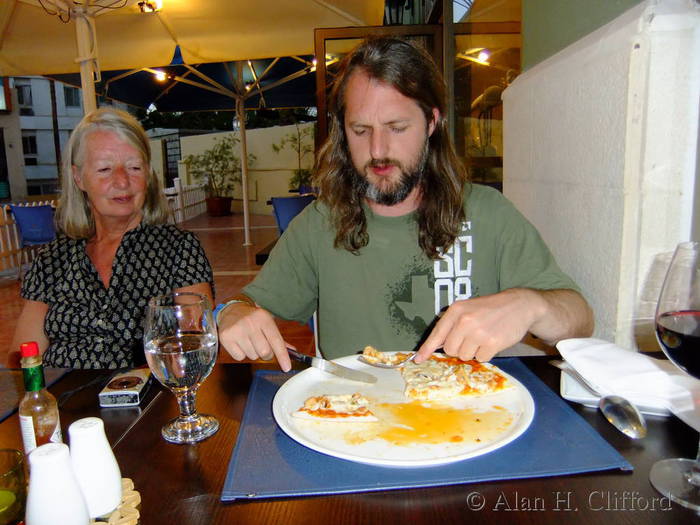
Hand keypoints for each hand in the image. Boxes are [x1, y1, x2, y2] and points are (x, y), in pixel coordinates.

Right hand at [217, 303, 292, 371]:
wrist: (231, 311)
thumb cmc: (252, 319)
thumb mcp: (267, 323)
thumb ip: (279, 339)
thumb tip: (293, 351)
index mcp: (264, 318)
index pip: (276, 341)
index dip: (283, 356)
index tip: (287, 367)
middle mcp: (250, 323)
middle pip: (265, 352)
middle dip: (266, 354)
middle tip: (263, 348)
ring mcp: (237, 330)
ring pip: (252, 356)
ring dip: (253, 353)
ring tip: (249, 342)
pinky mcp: (226, 338)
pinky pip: (239, 357)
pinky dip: (241, 354)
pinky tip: (240, 344)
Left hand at [415, 288, 540, 362]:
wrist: (519, 305)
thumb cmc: (490, 308)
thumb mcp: (467, 308)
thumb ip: (452, 324)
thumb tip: (438, 346)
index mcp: (456, 310)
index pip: (437, 333)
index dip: (426, 349)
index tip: (418, 360)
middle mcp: (465, 321)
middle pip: (450, 350)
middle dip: (459, 348)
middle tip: (471, 338)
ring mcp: (478, 332)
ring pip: (465, 356)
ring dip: (473, 351)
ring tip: (483, 337)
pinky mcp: (492, 342)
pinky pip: (481, 359)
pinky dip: (486, 354)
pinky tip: (492, 341)